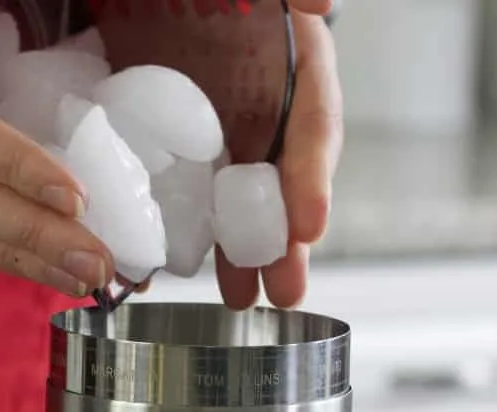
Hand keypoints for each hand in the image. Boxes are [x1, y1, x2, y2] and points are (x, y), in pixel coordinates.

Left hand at [99, 0, 341, 308]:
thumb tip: (320, 2)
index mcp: (292, 64)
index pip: (312, 125)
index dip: (313, 178)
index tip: (310, 227)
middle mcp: (263, 105)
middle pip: (282, 181)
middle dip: (284, 241)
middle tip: (286, 292)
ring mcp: (221, 131)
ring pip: (238, 199)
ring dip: (241, 251)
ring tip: (241, 296)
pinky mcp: (177, 146)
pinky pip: (186, 193)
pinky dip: (185, 230)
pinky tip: (176, 264)